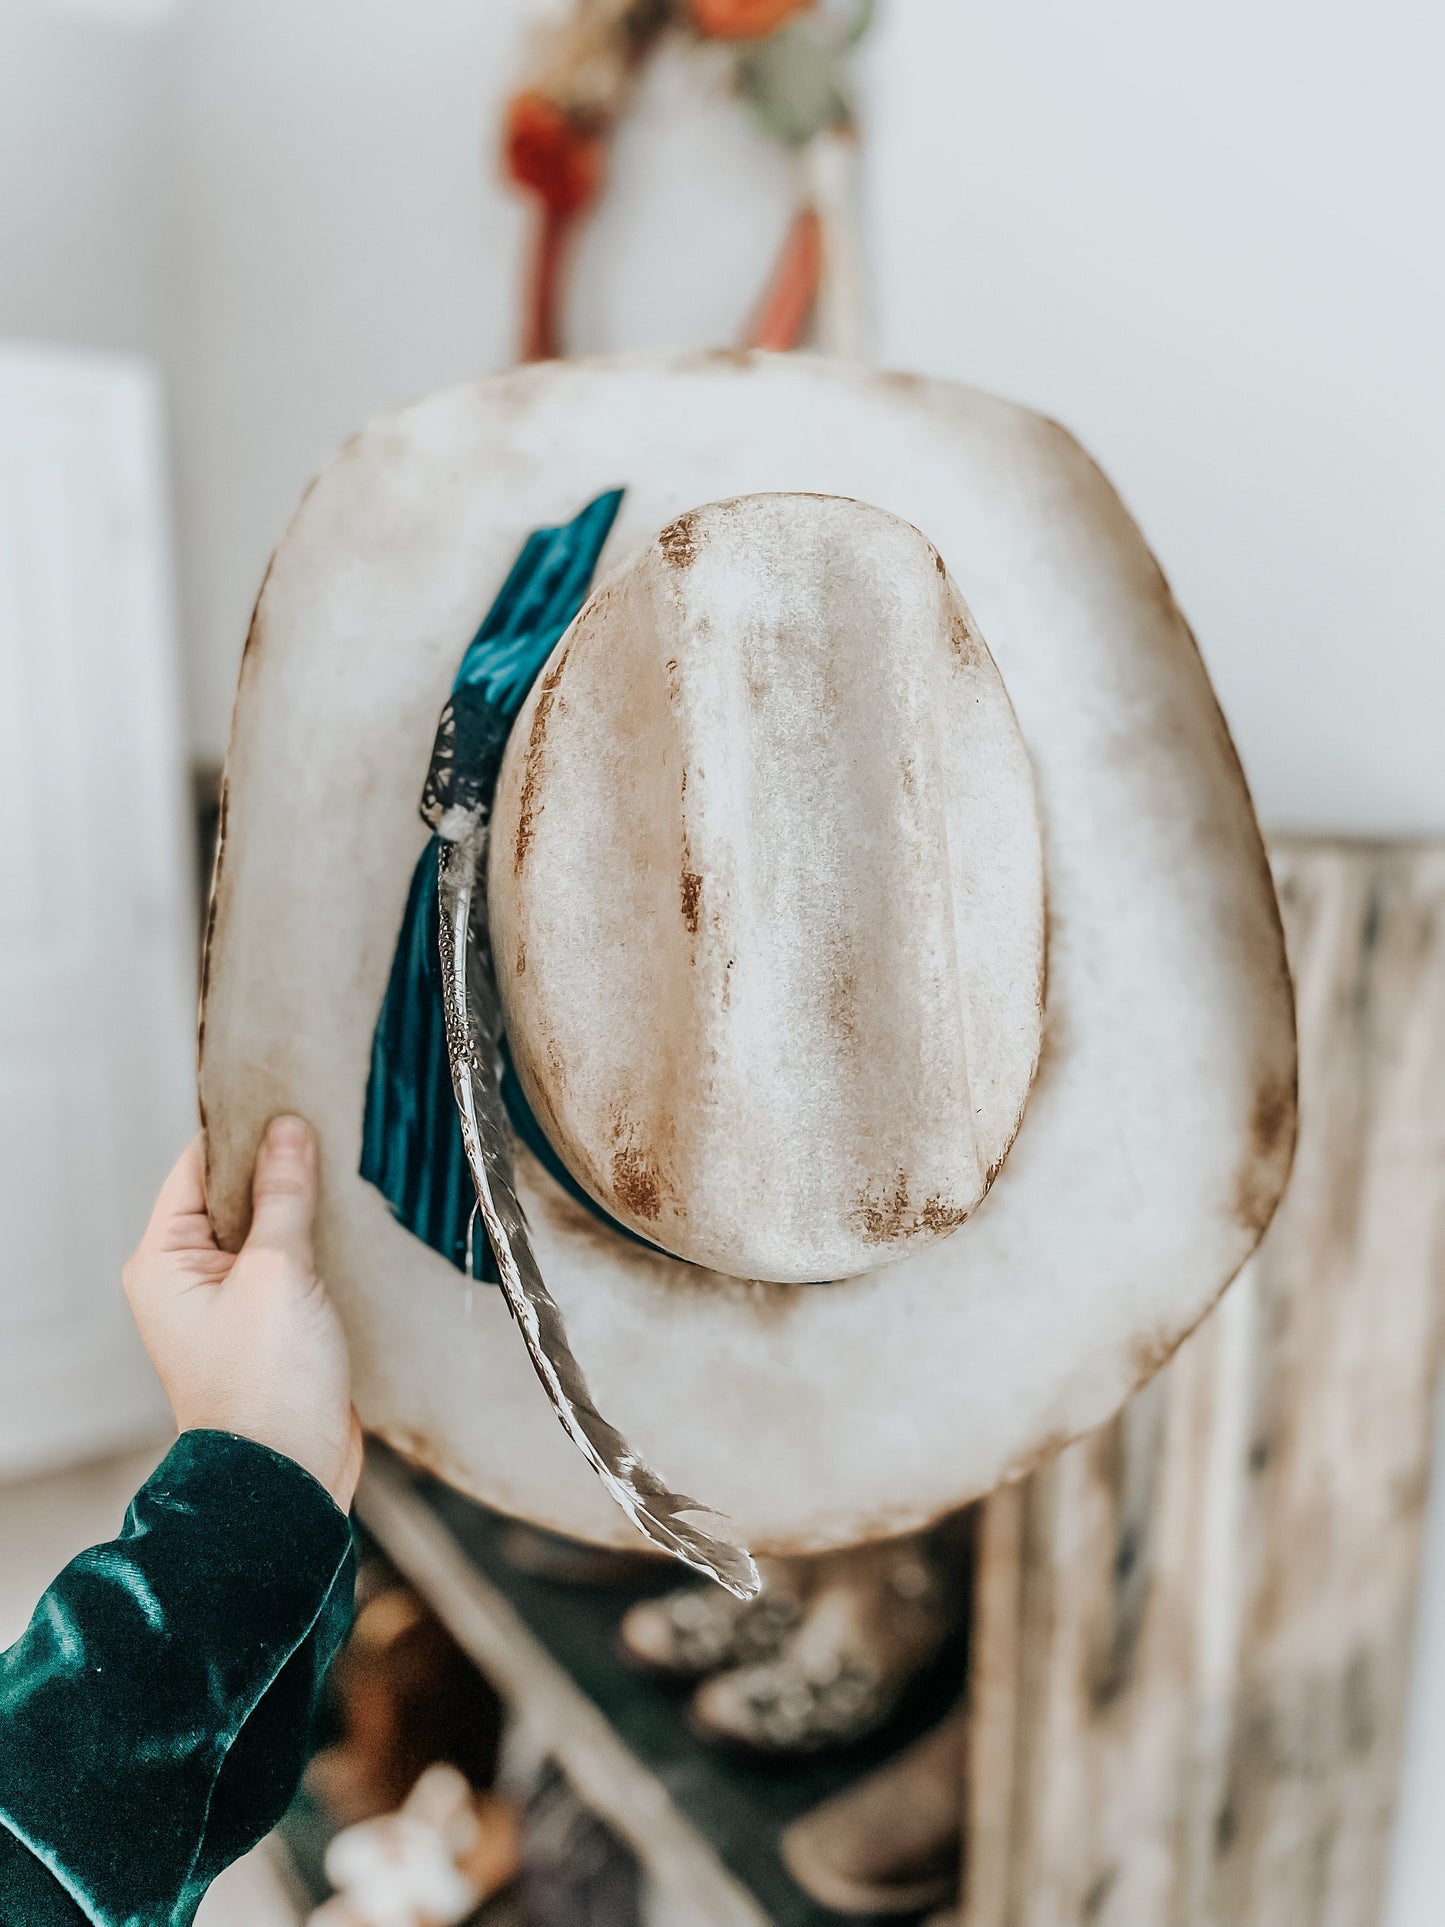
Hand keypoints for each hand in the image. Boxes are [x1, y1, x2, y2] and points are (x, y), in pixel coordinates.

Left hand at [124, 1117, 362, 1510]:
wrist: (288, 1472)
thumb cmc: (266, 1385)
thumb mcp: (278, 1270)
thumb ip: (283, 1194)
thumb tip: (288, 1131)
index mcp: (163, 1261)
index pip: (197, 1167)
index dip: (243, 1132)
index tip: (290, 1101)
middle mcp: (185, 1279)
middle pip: (232, 1195)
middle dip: (278, 1168)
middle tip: (327, 1135)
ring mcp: (225, 1304)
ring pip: (264, 1230)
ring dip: (300, 1209)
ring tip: (342, 1180)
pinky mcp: (264, 1326)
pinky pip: (285, 1265)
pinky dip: (312, 1246)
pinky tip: (346, 1231)